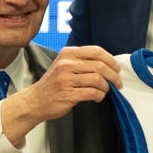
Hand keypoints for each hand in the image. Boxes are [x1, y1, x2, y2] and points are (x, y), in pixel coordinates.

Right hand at [0, 45, 121, 142]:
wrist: (35, 101)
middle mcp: (66, 64)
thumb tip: (108, 64)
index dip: (111, 60)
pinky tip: (98, 97)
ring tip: (106, 91)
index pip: (96, 51)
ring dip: (106, 87)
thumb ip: (82, 61)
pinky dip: (100, 96)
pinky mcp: (68, 94)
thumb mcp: (64, 65)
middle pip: (99, 66)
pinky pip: (92, 93)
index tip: (116, 68)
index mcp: (68, 53)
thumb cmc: (53, 84)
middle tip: (117, 82)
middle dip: (113, 75)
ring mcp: (66, 79)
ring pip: (98, 80)